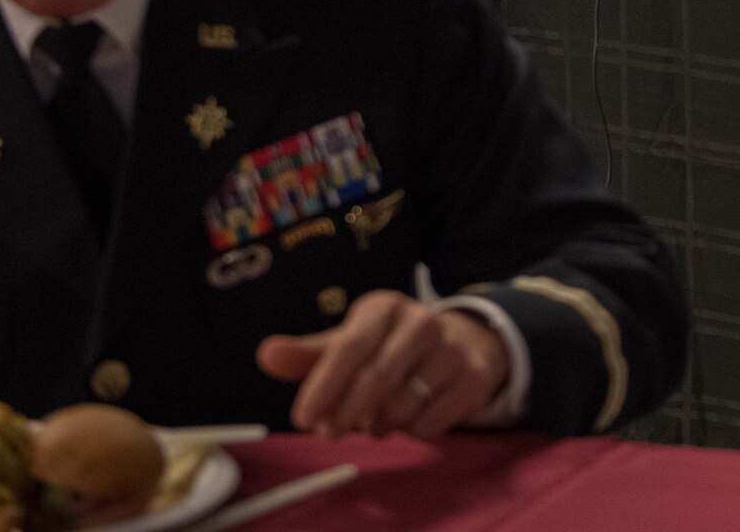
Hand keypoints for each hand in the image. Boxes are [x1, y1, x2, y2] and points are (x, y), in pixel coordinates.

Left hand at [256, 290, 509, 438]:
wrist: (464, 343)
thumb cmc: (391, 346)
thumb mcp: (351, 342)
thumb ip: (308, 354)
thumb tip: (266, 354)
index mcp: (385, 307)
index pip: (350, 346)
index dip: (324, 386)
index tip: (303, 419)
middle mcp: (422, 321)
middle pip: (376, 378)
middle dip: (345, 413)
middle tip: (329, 432)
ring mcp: (452, 349)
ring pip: (403, 405)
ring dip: (378, 425)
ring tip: (372, 421)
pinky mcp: (473, 377)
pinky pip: (431, 422)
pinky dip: (411, 431)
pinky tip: (407, 420)